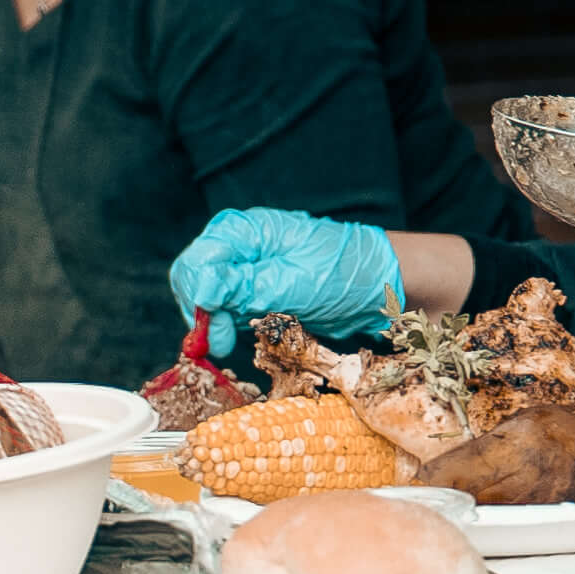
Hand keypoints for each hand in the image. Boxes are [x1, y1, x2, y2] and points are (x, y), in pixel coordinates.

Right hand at [168, 207, 401, 341]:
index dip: (199, 289)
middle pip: (196, 276)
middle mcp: (242, 246)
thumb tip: (202, 290)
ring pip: (206, 296)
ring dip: (211, 320)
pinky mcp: (254, 290)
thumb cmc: (344, 274)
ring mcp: (246, 269)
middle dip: (200, 308)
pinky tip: (234, 335)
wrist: (379, 288)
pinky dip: (226, 324)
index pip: (201, 257)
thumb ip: (244, 286)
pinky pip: (224, 308)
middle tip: (215, 339)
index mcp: (249, 231)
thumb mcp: (293, 282)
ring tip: (225, 342)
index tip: (210, 317)